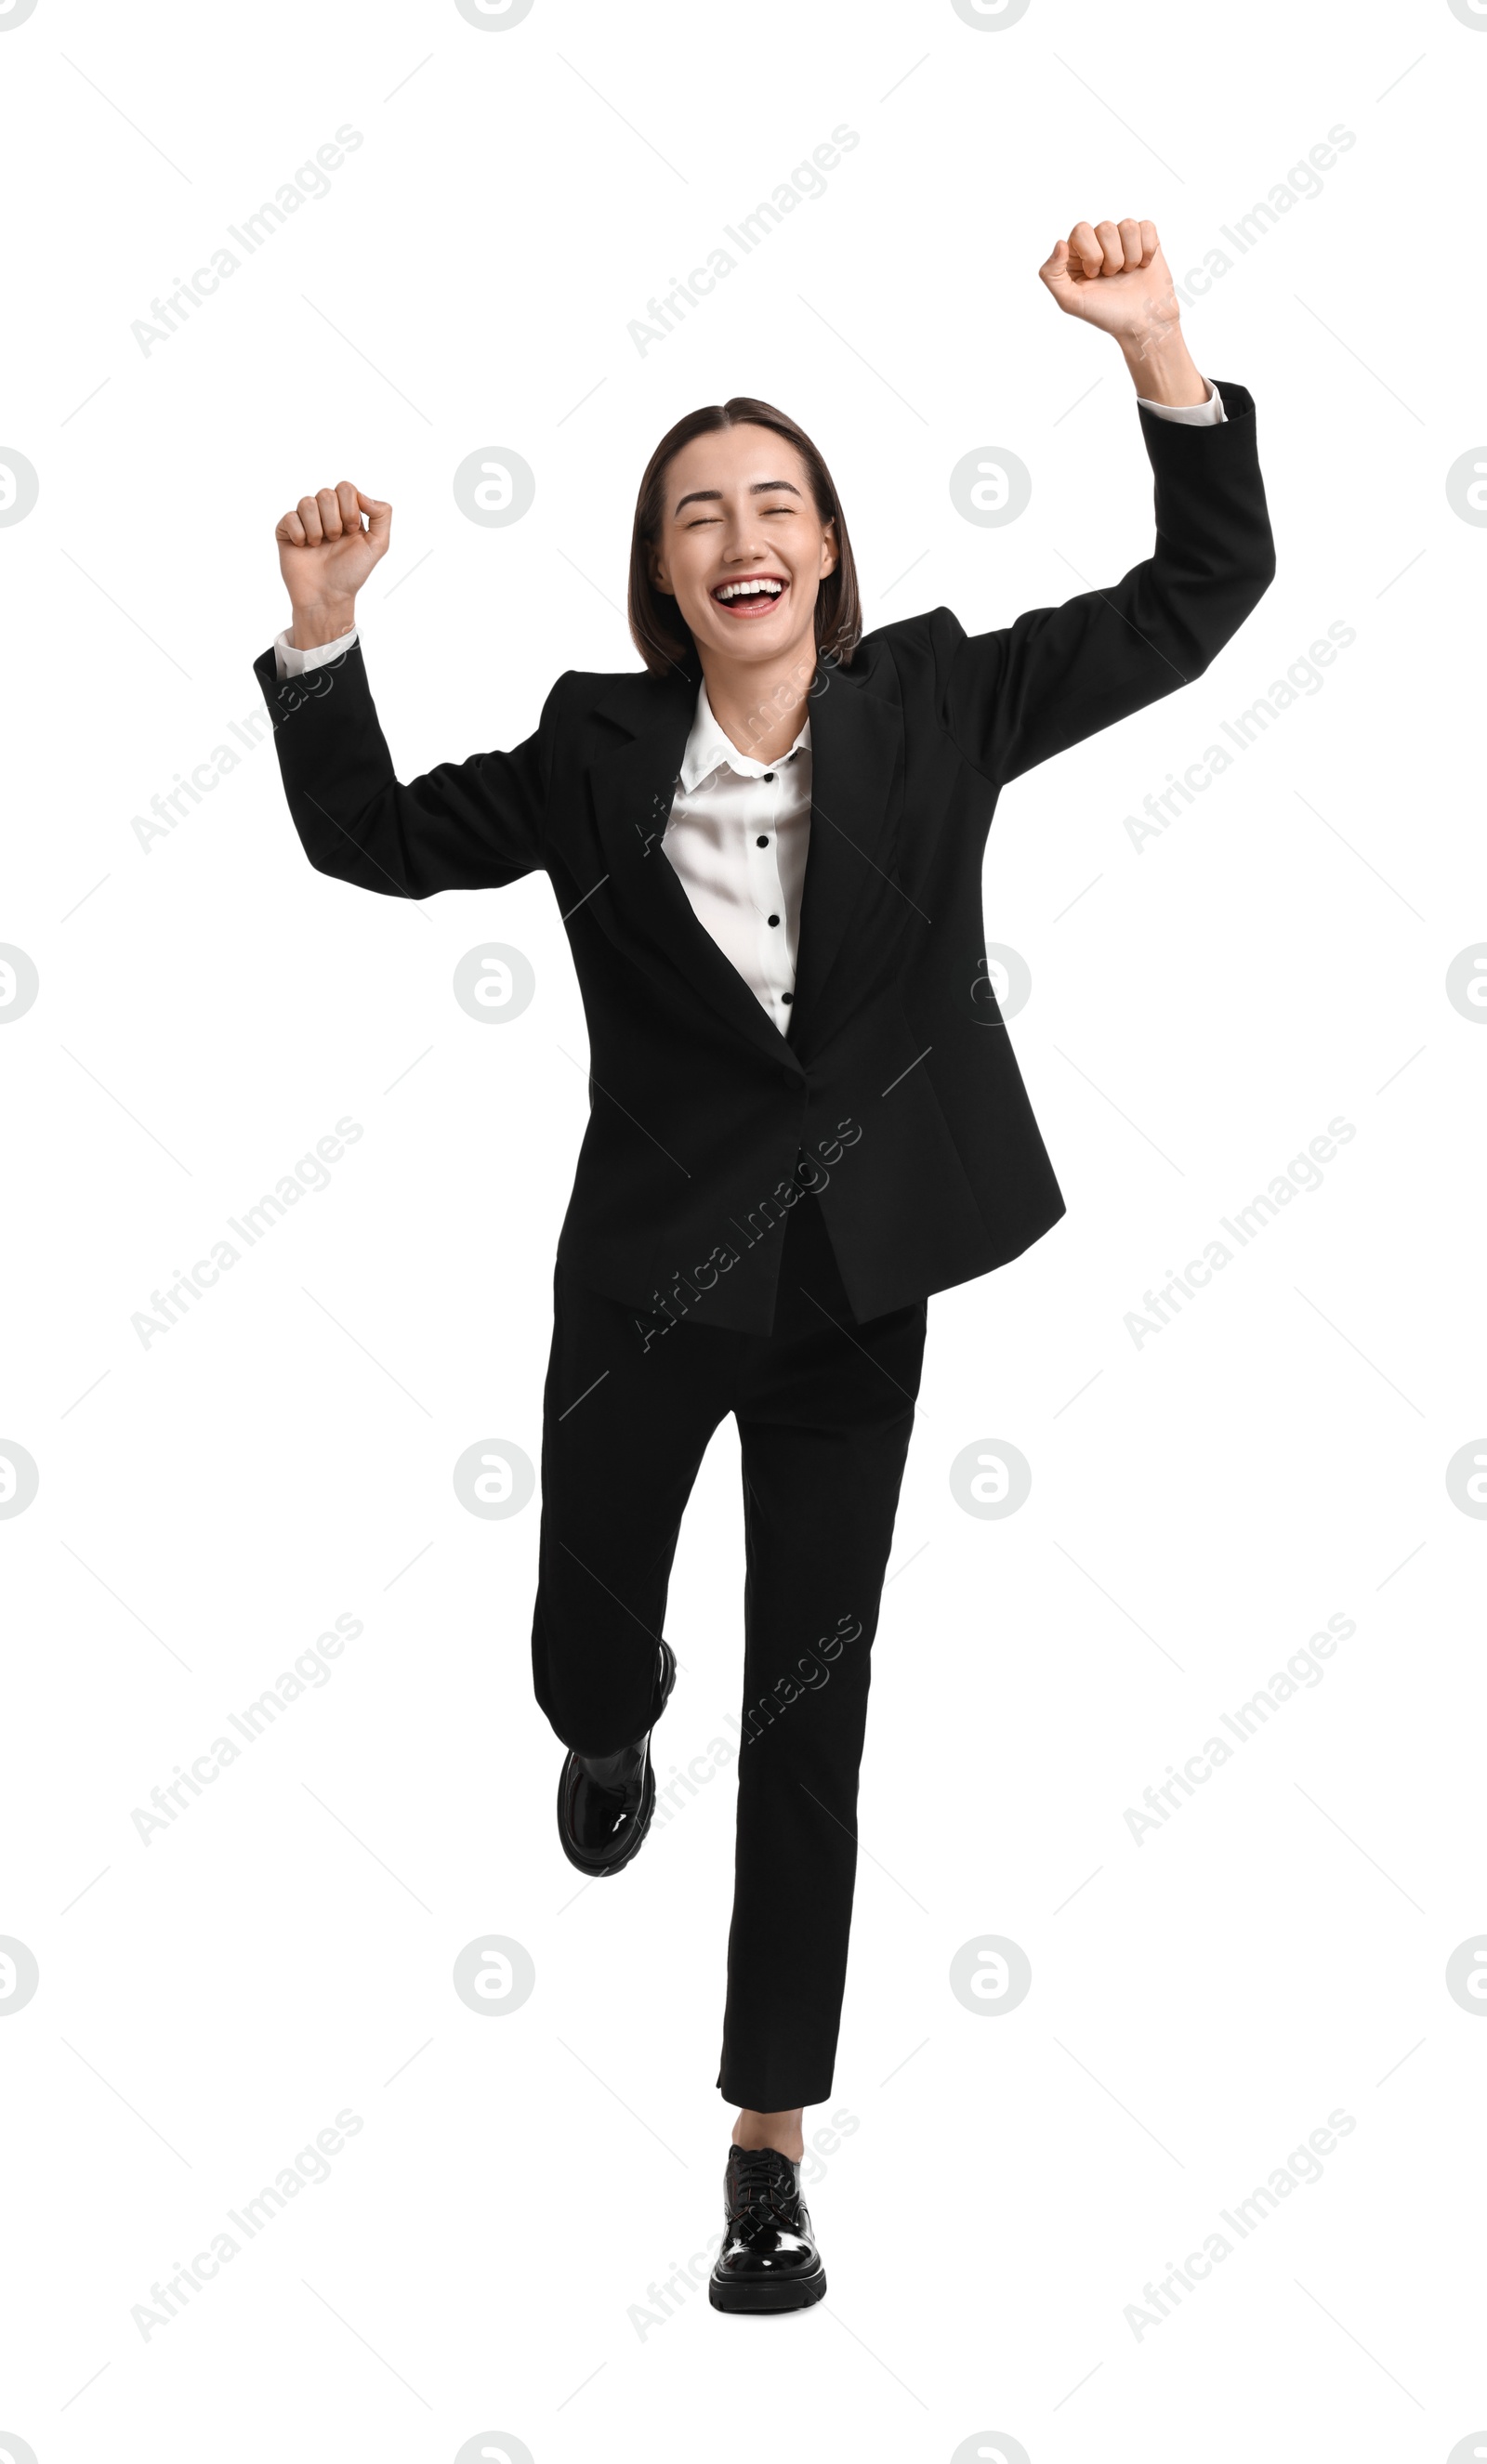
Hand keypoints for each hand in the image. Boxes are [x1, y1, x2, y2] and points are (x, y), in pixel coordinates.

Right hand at [275, 482, 390, 645]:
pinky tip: (304, 548)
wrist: (327, 596)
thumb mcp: (378, 545)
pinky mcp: (286, 530)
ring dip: (317, 528)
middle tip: (335, 540)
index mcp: (346, 513)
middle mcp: (325, 514)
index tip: (351, 531)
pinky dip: (300, 534)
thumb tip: (362, 495)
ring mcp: (305, 521)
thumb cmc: (351, 573)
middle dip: (334, 521)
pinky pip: (290, 517)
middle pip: (326, 493)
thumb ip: (382, 515)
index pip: (345, 488)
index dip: (349, 508)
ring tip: (319, 546)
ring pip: (307, 502)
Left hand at [1039, 219, 1178, 352]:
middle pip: (1105, 228)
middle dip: (1111, 259)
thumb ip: (1051, 275)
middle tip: (1111, 277)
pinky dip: (1147, 251)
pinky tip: (1143, 266)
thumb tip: (1060, 243)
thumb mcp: (1071, 301)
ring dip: (1130, 257)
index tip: (1094, 275)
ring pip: (1127, 226)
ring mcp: (1123, 239)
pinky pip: (1147, 227)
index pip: (1081, 230)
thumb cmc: (1106, 313)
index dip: (1091, 254)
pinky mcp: (1146, 239)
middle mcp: (1099, 242)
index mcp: (1078, 253)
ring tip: (1127, 274)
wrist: (1142, 323)